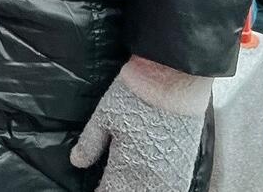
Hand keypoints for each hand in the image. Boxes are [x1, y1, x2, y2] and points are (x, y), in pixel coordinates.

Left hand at [70, 57, 209, 191]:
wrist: (172, 80)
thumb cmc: (135, 96)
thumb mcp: (104, 116)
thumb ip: (90, 143)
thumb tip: (76, 161)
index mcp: (125, 171)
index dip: (101, 190)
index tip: (97, 186)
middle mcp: (150, 181)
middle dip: (118, 189)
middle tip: (111, 181)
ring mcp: (170, 177)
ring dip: (139, 189)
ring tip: (129, 181)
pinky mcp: (186, 168)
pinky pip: (171, 189)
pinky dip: (158, 187)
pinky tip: (151, 182)